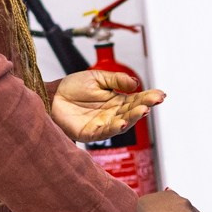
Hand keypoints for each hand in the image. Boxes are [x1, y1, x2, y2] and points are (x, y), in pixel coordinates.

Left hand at [49, 70, 164, 141]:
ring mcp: (103, 124)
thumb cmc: (72, 87)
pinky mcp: (91, 133)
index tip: (160, 94)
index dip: (148, 97)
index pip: (136, 99)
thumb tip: (135, 83)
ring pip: (122, 123)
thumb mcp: (97, 77)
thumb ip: (116, 80)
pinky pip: (105, 132)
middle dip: (144, 106)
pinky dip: (115, 128)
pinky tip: (122, 122)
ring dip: (133, 117)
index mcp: (116, 100)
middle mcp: (112, 113)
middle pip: (132, 111)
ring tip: (142, 110)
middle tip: (153, 101)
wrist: (51, 96)